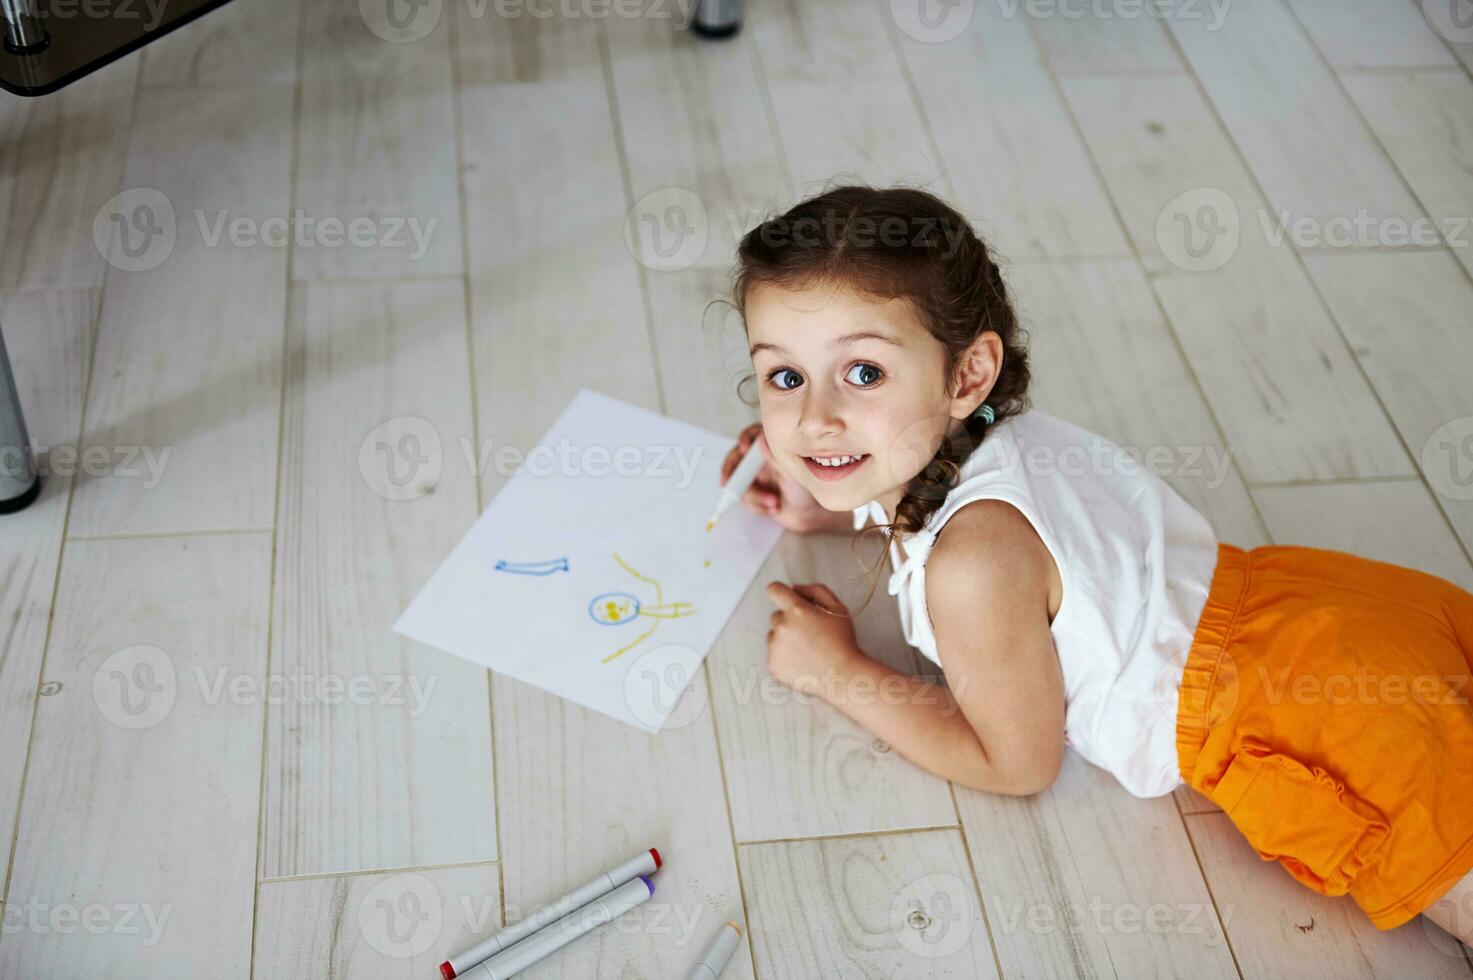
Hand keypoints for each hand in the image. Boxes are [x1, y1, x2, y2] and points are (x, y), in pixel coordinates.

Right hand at [721, 423, 828, 533]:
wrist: (808, 516)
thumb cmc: (806, 492)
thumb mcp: (792, 473)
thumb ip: (776, 457)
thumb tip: (761, 439)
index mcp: (773, 449)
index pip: (753, 434)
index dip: (744, 438)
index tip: (743, 448)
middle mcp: (762, 459)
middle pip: (736, 457)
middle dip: (731, 472)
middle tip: (727, 482)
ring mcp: (756, 476)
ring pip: (738, 482)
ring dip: (753, 496)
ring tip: (774, 503)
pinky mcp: (753, 492)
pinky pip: (743, 498)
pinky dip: (756, 506)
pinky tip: (773, 509)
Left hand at [764, 581, 859, 696]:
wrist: (841, 675)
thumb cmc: (842, 642)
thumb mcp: (837, 608)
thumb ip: (815, 590)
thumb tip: (796, 588)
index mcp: (796, 610)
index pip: (774, 590)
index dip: (781, 592)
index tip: (786, 599)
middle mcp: (782, 627)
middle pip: (776, 616)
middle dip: (790, 620)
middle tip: (809, 632)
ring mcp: (775, 647)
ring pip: (774, 636)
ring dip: (786, 639)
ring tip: (808, 649)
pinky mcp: (773, 664)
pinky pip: (774, 654)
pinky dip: (785, 656)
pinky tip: (803, 660)